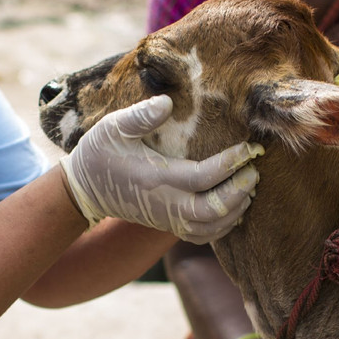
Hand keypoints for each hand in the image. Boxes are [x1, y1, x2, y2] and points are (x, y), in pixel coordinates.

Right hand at [62, 95, 262, 242]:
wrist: (84, 190)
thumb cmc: (100, 153)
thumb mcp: (112, 128)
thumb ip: (139, 116)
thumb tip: (167, 102)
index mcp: (155, 177)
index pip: (201, 177)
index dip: (229, 164)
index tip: (247, 149)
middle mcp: (165, 203)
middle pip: (212, 211)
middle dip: (239, 192)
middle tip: (253, 171)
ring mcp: (168, 218)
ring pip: (212, 228)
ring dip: (236, 209)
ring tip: (249, 185)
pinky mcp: (169, 225)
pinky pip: (204, 235)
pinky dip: (225, 225)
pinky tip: (236, 205)